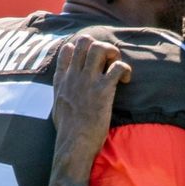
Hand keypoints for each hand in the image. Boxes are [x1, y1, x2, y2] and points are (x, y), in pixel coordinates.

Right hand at [51, 35, 131, 177]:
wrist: (74, 144)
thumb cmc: (68, 131)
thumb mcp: (58, 107)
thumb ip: (61, 93)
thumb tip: (64, 93)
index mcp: (61, 80)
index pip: (67, 50)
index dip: (82, 48)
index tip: (91, 59)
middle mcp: (73, 76)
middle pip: (84, 42)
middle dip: (100, 45)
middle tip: (108, 61)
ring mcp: (87, 81)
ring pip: (99, 48)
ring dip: (112, 52)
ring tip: (117, 65)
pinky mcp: (103, 90)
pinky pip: (117, 67)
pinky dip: (125, 69)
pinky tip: (126, 80)